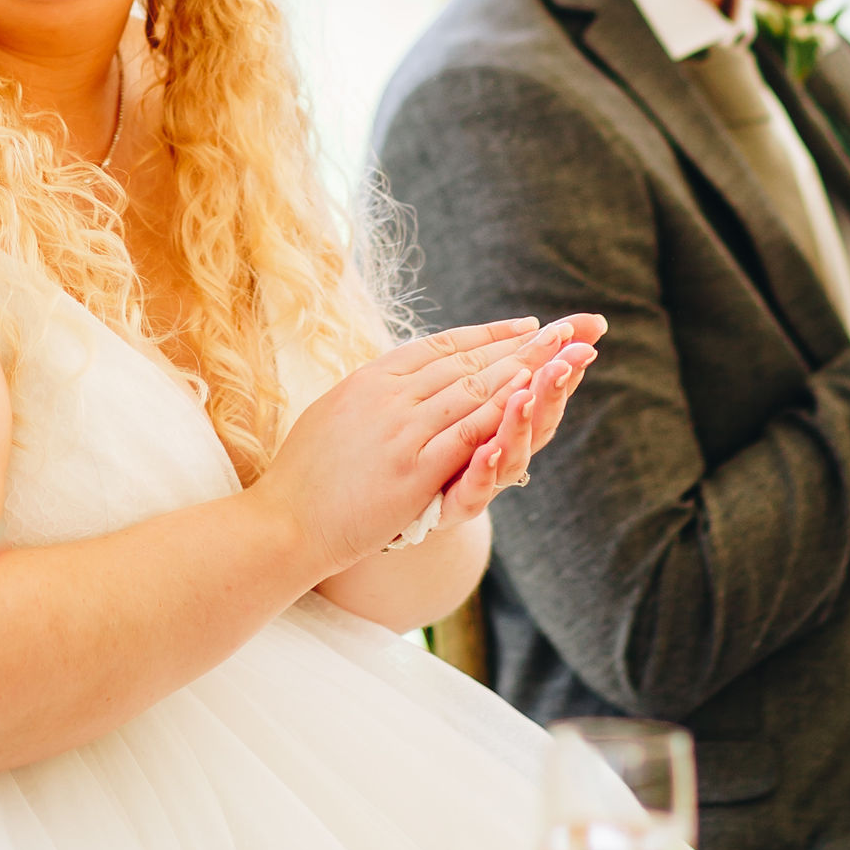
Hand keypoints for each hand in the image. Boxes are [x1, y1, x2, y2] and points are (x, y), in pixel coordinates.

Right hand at [252, 317, 603, 575]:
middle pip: (467, 362)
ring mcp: (401, 430)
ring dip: (524, 370)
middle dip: (520, 345)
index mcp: (370, 379)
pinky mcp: (413, 468)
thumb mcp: (335, 414)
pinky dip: (503, 411)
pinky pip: (468, 433)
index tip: (523, 326)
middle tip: (564, 328)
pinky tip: (532, 398)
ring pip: (474, 390)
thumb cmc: (303, 477)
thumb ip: (371, 395)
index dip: (486, 335)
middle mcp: (388, 396)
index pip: (439, 347)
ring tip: (564, 353)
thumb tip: (394, 381)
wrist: (284, 522)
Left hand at [448, 321, 600, 506]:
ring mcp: (485, 481)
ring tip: (524, 397)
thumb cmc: (461, 443)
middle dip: (550, 392)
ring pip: (511, 456)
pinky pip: (473, 495)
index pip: (548, 393)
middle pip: (536, 422)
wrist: (414, 503)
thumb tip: (594, 320)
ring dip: (519, 426)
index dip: (566, 369)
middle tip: (562, 364)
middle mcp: (508, 452)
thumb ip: (525, 357)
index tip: (582, 340)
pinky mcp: (455, 507)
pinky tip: (487, 451)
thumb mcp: (488, 394)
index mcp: (516, 424)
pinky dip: (483, 475)